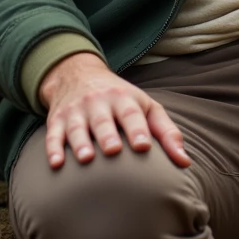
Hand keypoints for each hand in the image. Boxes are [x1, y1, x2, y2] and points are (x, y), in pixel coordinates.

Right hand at [39, 53, 190, 170]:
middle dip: (108, 134)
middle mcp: (99, 103)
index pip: (132, 114)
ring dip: (80, 143)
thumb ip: (167, 133)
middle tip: (114, 150)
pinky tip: (56, 164)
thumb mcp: (146, 107)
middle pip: (103, 119)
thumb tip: (186, 163)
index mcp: (124, 99)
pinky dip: (53, 148)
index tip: (143, 146)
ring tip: (86, 159)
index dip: (137, 129)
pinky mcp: (57, 121)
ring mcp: (76, 111)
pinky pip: (53, 134)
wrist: (78, 74)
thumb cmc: (122, 100)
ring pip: (78, 127)